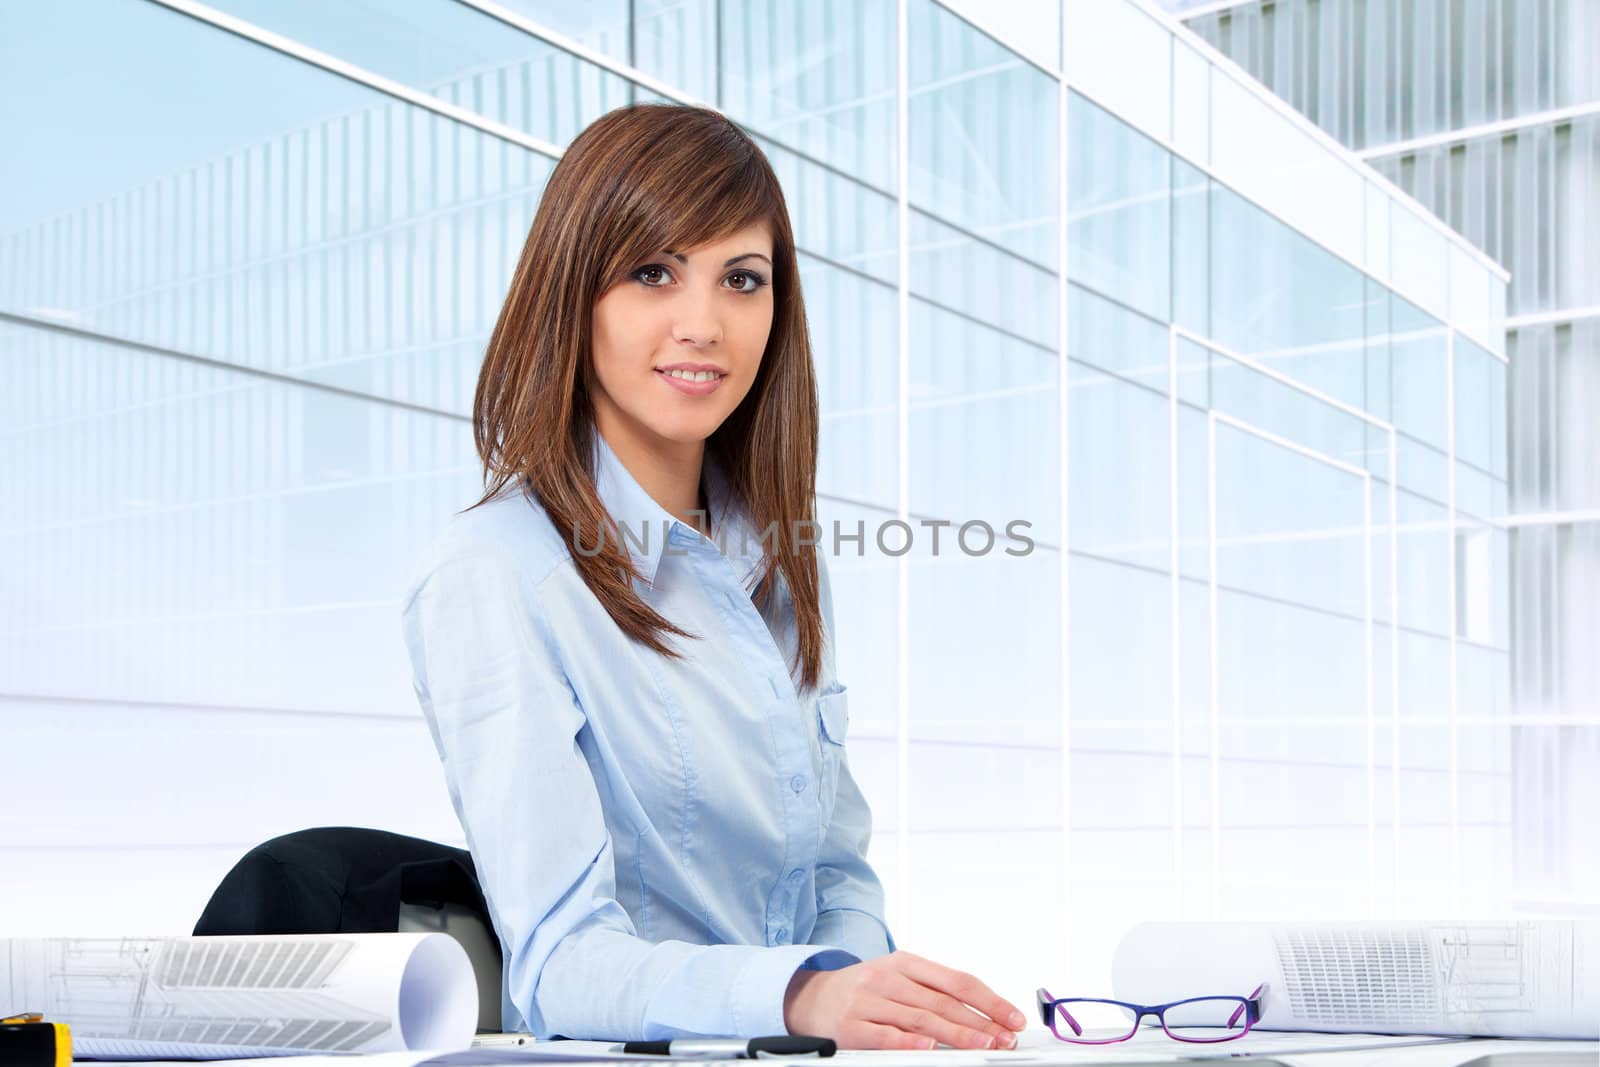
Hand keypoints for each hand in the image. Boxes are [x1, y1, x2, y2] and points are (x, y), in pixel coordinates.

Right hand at [783, 951, 1026, 1050]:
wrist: (808, 997)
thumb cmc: (862, 991)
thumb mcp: (896, 979)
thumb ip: (932, 992)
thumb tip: (982, 1015)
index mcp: (905, 963)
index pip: (957, 980)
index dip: (989, 1000)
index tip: (1013, 1017)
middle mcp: (888, 978)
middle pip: (943, 1001)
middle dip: (981, 1022)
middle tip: (1005, 1037)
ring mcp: (868, 1001)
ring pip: (921, 1017)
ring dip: (957, 1034)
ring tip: (983, 1045)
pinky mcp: (852, 1025)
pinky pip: (885, 1034)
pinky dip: (909, 1041)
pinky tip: (929, 1046)